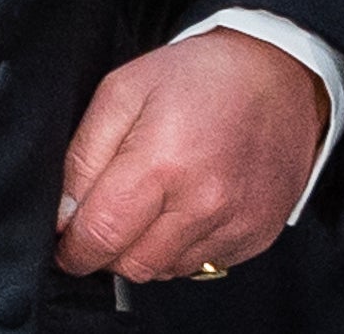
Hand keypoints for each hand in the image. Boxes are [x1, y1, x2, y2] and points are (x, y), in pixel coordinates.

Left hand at [56, 30, 328, 280]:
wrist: (278, 72)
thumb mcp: (122, 89)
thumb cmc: (199, 75)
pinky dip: (186, 245)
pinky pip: (202, 264)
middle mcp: (203, 202)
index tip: (68, 238)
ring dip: (148, 247)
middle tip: (113, 211)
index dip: (72, 247)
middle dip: (109, 248)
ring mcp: (235, 223)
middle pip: (131, 265)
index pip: (99, 237)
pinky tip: (190, 204)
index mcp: (163, 162)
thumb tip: (65, 215)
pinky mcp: (256, 234)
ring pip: (165, 270)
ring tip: (158, 199)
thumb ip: (83, 154)